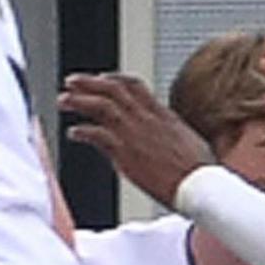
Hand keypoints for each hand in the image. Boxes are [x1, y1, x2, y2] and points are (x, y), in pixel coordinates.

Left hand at [57, 72, 214, 207]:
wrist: (201, 186)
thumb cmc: (198, 171)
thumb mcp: (188, 140)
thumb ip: (169, 133)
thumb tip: (166, 137)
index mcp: (162, 114)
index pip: (134, 85)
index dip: (114, 78)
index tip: (100, 78)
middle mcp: (146, 118)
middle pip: (113, 89)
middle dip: (89, 82)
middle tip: (71, 82)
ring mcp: (135, 133)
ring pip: (101, 105)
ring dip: (78, 101)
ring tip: (63, 100)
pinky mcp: (126, 151)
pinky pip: (97, 135)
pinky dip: (82, 131)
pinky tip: (73, 133)